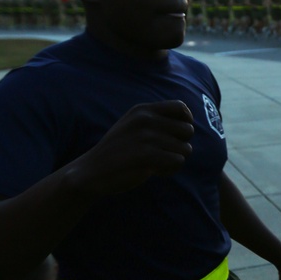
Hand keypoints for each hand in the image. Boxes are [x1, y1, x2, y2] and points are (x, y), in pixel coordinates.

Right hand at [70, 102, 193, 196]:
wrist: (91, 171)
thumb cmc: (118, 151)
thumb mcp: (133, 126)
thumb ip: (156, 120)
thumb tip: (188, 123)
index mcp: (142, 110)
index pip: (181, 108)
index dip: (186, 121)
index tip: (177, 135)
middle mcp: (146, 119)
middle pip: (187, 130)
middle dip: (180, 145)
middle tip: (163, 154)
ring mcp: (146, 137)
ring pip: (185, 149)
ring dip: (174, 159)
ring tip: (156, 163)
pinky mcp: (147, 156)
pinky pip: (178, 161)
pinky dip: (170, 169)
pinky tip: (155, 170)